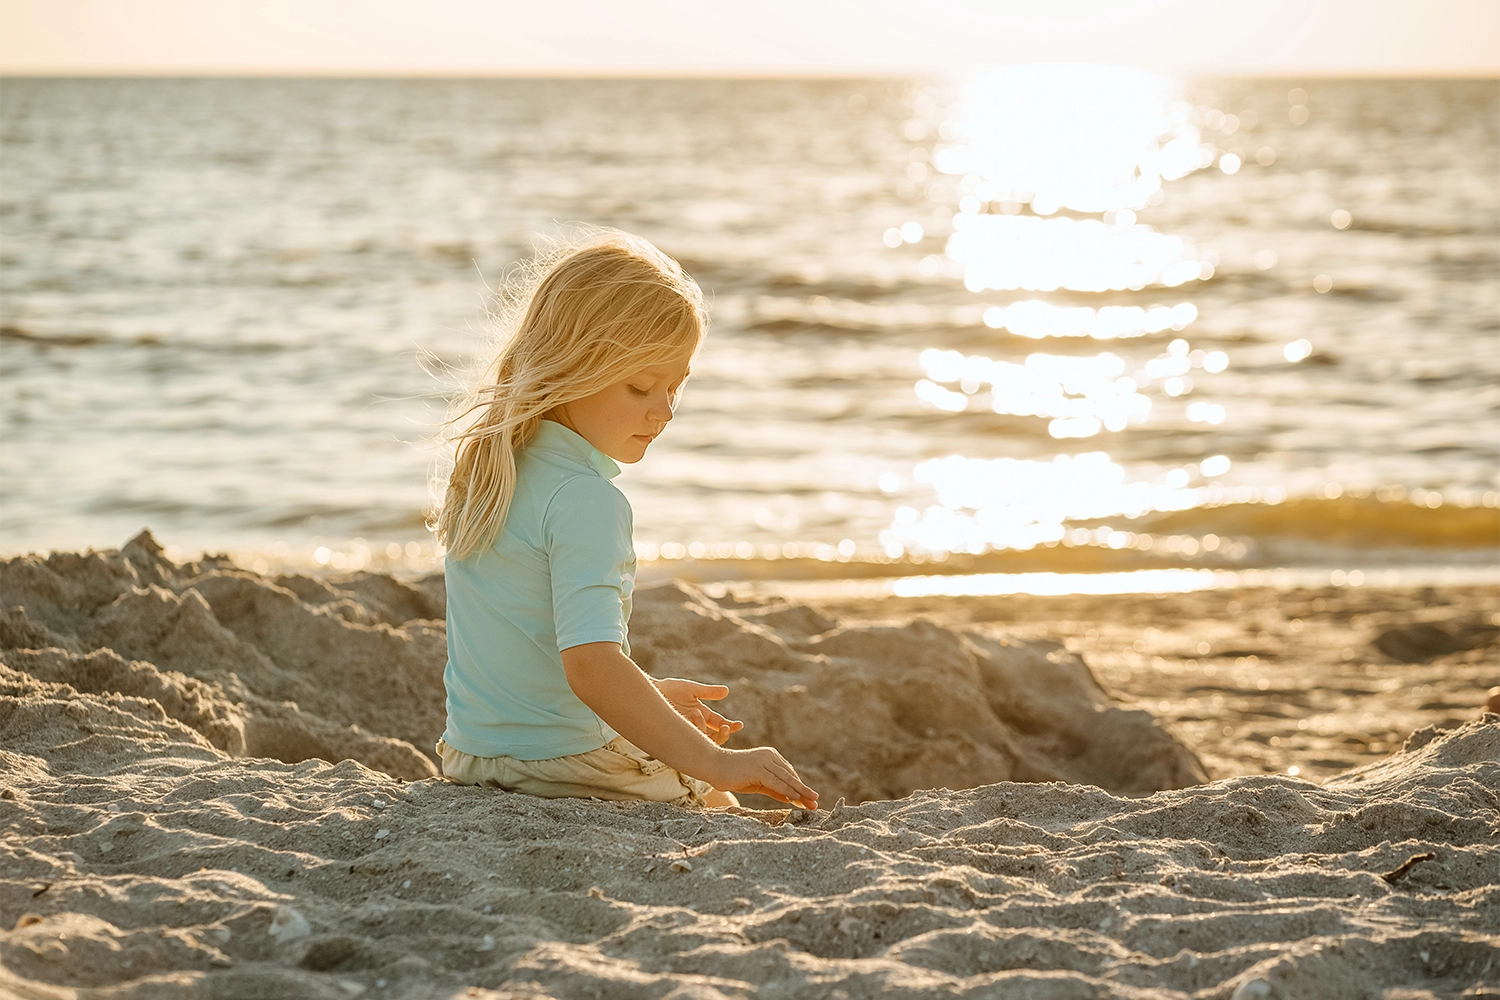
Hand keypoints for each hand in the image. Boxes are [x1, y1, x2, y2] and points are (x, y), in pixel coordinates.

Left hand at [652, 677, 743, 744]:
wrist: (650, 692)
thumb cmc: (669, 689)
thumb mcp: (691, 689)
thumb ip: (708, 692)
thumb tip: (727, 691)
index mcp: (702, 714)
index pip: (720, 724)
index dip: (730, 726)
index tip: (738, 725)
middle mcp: (696, 725)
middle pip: (715, 737)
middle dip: (723, 735)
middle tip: (725, 728)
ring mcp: (687, 732)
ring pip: (704, 741)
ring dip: (706, 730)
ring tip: (697, 714)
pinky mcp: (677, 736)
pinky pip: (691, 741)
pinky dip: (695, 730)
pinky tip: (691, 716)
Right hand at [703, 746, 817, 809]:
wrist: (713, 766)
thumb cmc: (733, 775)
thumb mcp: (757, 784)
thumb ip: (774, 789)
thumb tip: (790, 798)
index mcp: (771, 756)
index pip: (789, 774)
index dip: (800, 787)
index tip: (810, 799)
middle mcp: (769, 756)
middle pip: (790, 776)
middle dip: (804, 791)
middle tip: (816, 802)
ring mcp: (763, 761)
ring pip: (786, 779)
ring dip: (800, 792)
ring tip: (811, 801)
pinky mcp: (757, 768)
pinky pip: (775, 782)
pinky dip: (786, 790)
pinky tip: (795, 798)